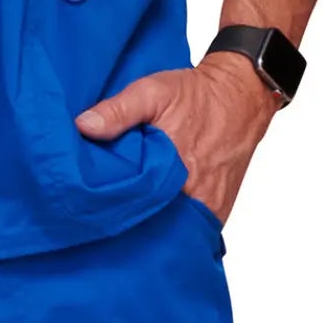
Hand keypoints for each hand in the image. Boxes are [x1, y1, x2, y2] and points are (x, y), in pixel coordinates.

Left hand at [74, 54, 279, 223]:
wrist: (239, 96)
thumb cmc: (194, 94)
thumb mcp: (152, 92)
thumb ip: (118, 111)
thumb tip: (82, 127)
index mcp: (174, 167)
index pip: (133, 205)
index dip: (110, 208)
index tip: (90, 208)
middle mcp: (194, 194)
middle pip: (152, 223)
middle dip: (129, 223)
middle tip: (104, 220)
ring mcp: (209, 206)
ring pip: (173, 231)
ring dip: (152, 229)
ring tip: (128, 224)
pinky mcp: (218, 211)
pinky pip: (193, 230)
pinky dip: (175, 229)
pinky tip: (157, 222)